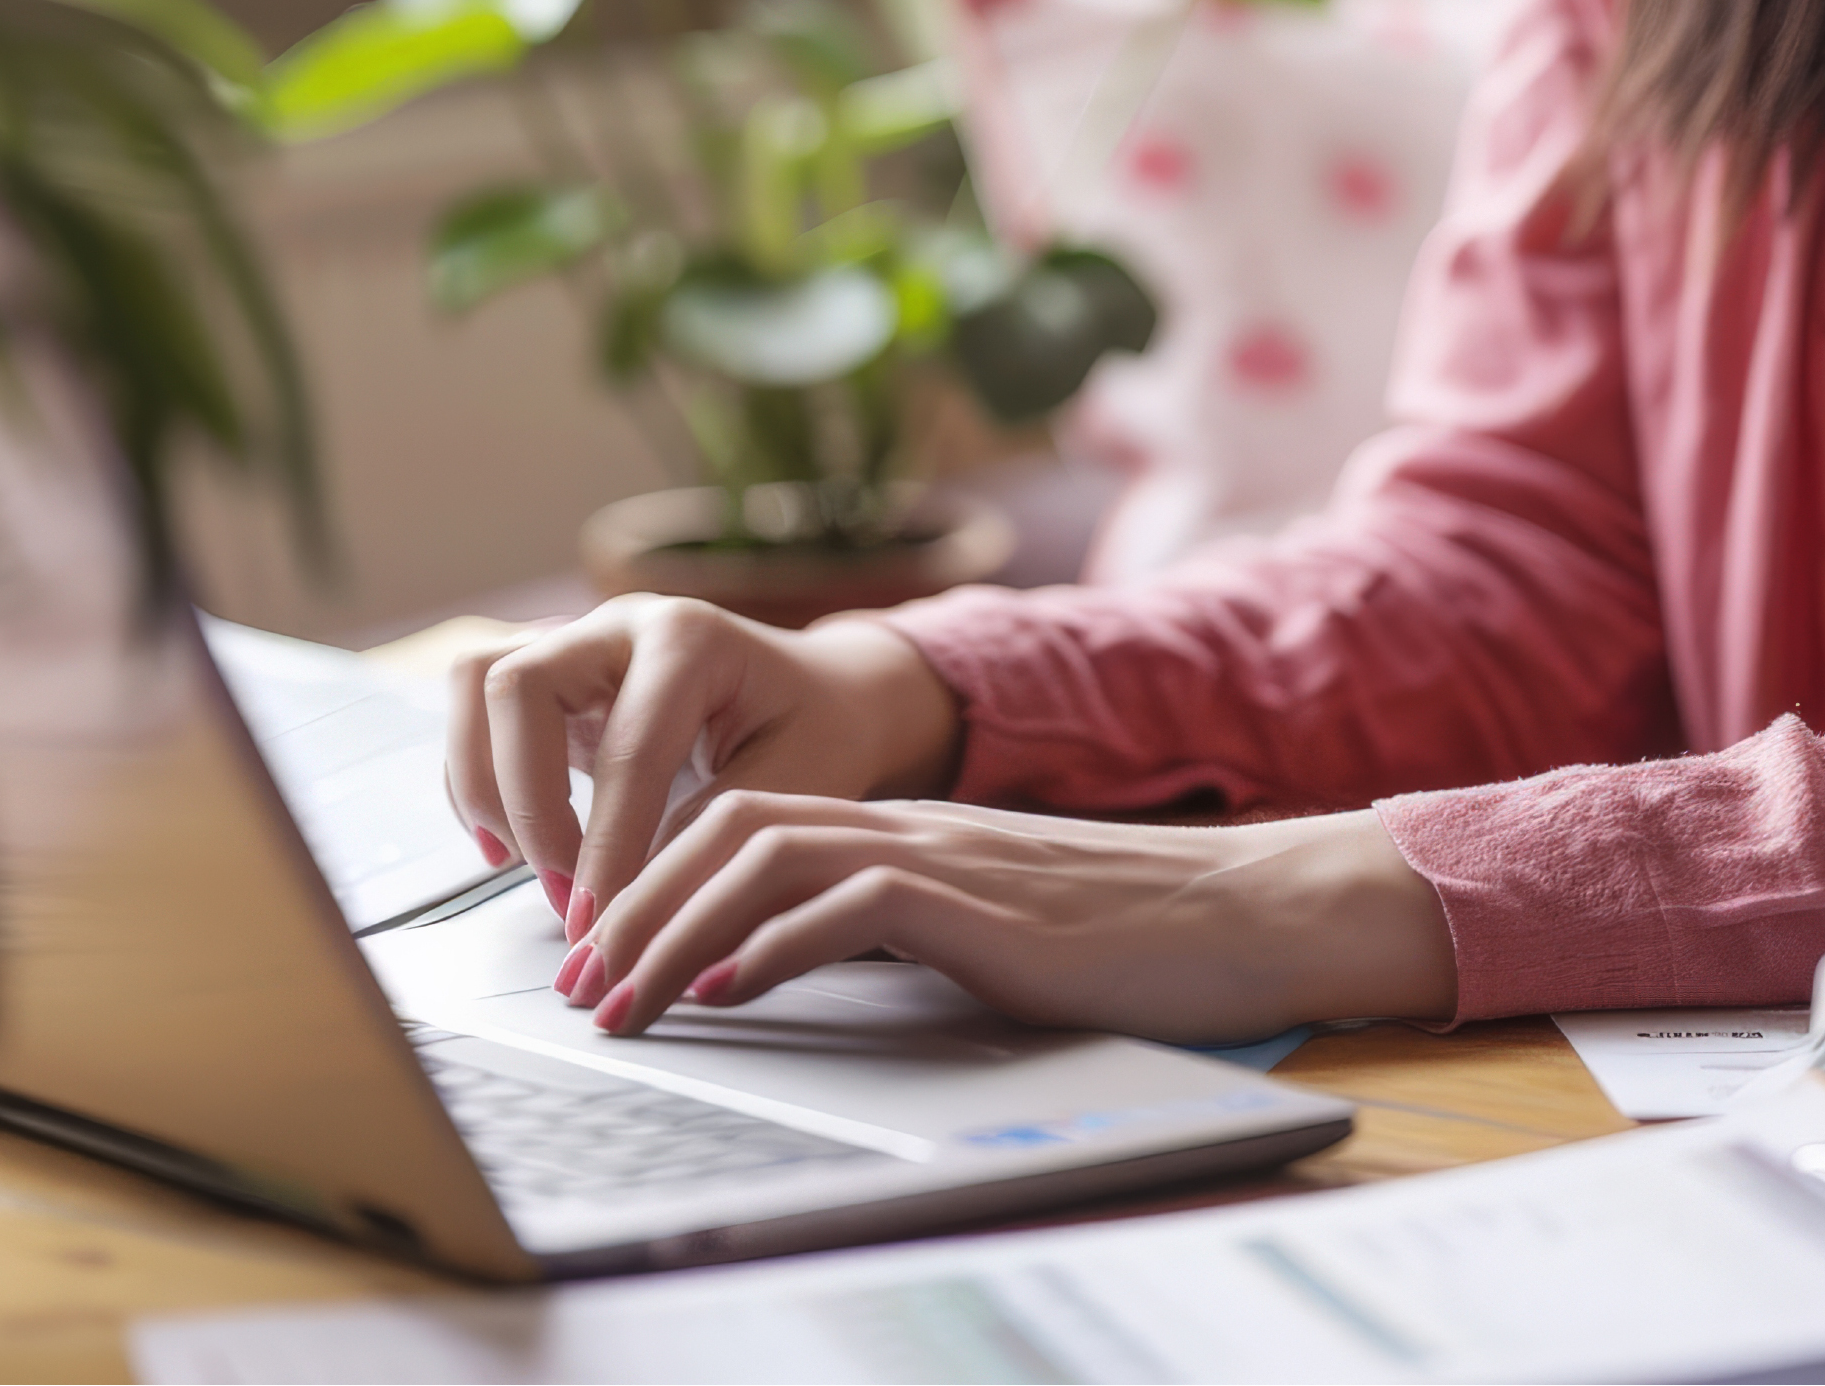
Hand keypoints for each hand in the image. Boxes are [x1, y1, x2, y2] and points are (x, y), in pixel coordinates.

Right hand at [444, 595, 962, 925]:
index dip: (604, 843)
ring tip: (524, 868)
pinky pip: (475, 713)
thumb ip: (713, 832)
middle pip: (517, 688)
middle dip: (527, 805)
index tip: (600, 920)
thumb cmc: (817, 731)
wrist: (820, 694)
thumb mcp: (798, 782)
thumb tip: (632, 901)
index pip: (626, 747)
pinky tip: (507, 850)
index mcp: (690, 638)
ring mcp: (576, 642)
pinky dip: (475, 783)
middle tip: (565, 896)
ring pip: (476, 684)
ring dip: (482, 784)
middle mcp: (619, 624)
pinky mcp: (551, 680)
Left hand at [553, 797, 1459, 1044]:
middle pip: (725, 828)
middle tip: (580, 991)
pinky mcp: (980, 903)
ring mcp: (943, 857)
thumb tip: (781, 967)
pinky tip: (734, 989)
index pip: (738, 822)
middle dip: (633, 909)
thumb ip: (891, 928)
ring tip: (629, 1003)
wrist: (1243, 914)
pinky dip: (774, 944)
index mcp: (903, 827)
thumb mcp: (981, 926)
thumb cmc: (1126, 935)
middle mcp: (908, 825)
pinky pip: (851, 903)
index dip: (650, 883)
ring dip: (674, 932)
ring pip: (763, 856)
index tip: (599, 959)